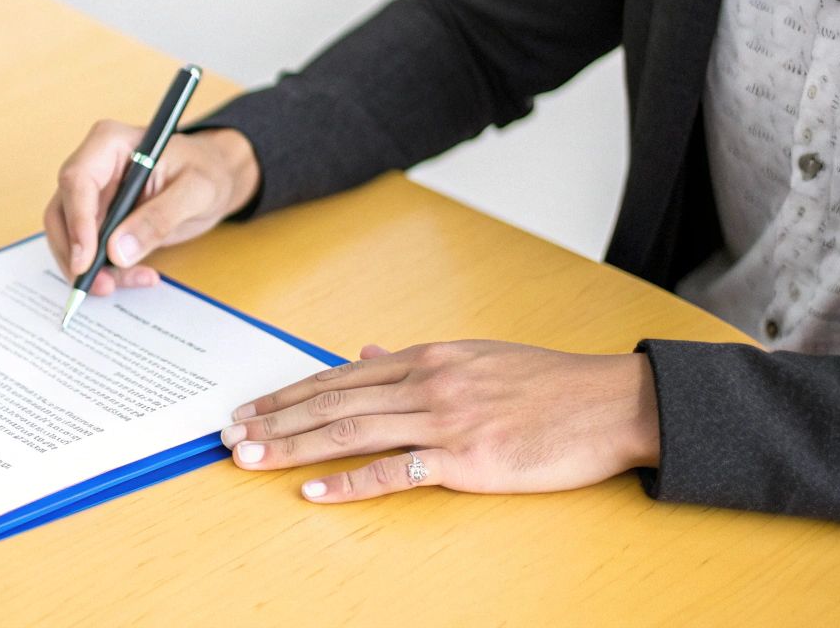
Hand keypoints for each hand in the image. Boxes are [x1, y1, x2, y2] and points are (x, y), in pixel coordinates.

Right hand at [43, 122, 259, 293]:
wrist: (215, 178)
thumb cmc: (208, 171)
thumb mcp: (197, 191)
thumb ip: (159, 218)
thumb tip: (118, 251)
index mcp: (110, 143)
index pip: (77, 180)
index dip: (76, 222)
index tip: (86, 260)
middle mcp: (93, 165)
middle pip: (62, 212)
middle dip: (77, 254)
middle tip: (102, 285)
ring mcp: (92, 194)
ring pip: (69, 237)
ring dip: (90, 268)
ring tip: (133, 280)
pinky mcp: (98, 218)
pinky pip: (87, 249)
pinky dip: (105, 270)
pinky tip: (137, 275)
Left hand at [219, 341, 659, 502]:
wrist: (610, 404)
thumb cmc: (547, 383)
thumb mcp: (474, 357)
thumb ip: (413, 359)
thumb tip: (363, 350)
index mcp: (425, 357)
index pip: (337, 375)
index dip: (287, 394)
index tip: (250, 408)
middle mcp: (426, 382)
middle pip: (331, 402)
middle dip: (273, 420)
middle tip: (229, 436)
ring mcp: (444, 419)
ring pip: (349, 431)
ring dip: (293, 446)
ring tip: (250, 458)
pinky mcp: (467, 458)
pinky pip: (395, 471)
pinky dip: (349, 482)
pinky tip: (313, 490)